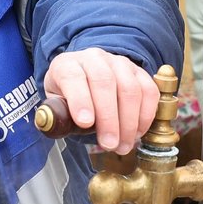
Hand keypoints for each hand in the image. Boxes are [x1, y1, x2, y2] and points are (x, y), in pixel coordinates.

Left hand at [43, 48, 159, 153]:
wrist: (86, 79)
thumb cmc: (70, 97)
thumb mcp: (55, 105)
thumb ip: (56, 115)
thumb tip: (53, 125)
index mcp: (67, 65)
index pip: (73, 77)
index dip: (80, 100)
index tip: (85, 123)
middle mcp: (94, 59)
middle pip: (105, 82)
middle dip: (109, 118)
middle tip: (110, 144)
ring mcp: (119, 63)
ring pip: (129, 88)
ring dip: (129, 121)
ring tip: (123, 145)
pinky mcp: (139, 72)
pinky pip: (149, 91)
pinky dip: (146, 115)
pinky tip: (137, 133)